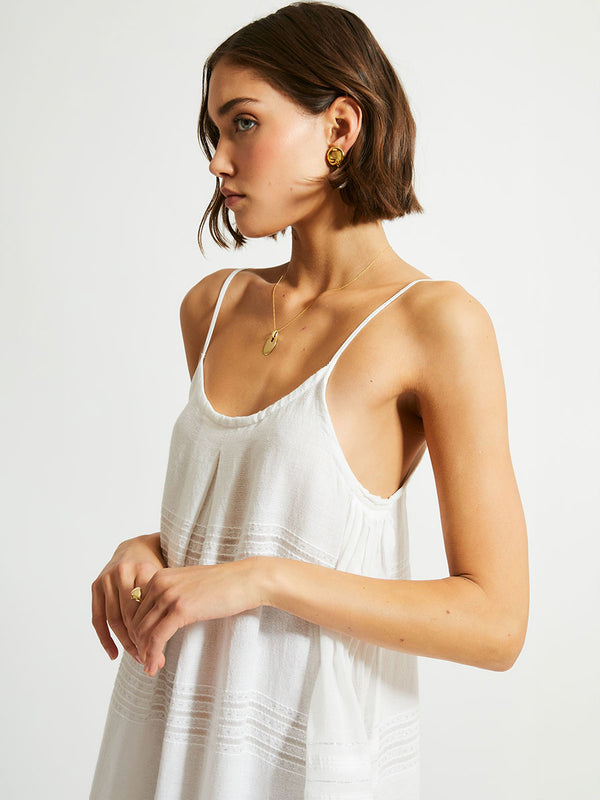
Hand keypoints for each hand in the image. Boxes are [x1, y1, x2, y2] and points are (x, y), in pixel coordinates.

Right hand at [91, 533, 165, 662]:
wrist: (138, 546)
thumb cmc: (159, 568)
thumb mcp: (168, 579)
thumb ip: (170, 601)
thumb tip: (173, 638)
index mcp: (144, 570)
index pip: (147, 610)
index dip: (153, 634)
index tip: (160, 654)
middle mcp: (123, 572)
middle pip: (129, 616)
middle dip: (139, 642)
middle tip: (148, 660)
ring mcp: (107, 578)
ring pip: (114, 619)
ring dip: (124, 643)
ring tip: (137, 657)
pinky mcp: (96, 585)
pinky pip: (98, 617)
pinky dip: (105, 638)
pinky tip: (114, 654)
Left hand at [131, 557, 263, 676]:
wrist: (246, 580)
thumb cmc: (223, 585)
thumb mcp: (189, 586)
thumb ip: (171, 596)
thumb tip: (158, 620)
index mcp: (159, 576)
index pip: (134, 609)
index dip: (135, 632)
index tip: (142, 648)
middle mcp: (159, 583)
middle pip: (135, 621)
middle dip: (138, 645)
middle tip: (145, 662)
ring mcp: (169, 595)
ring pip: (143, 631)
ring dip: (144, 653)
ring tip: (150, 667)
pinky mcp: (180, 609)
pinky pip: (157, 637)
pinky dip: (152, 654)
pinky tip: (154, 666)